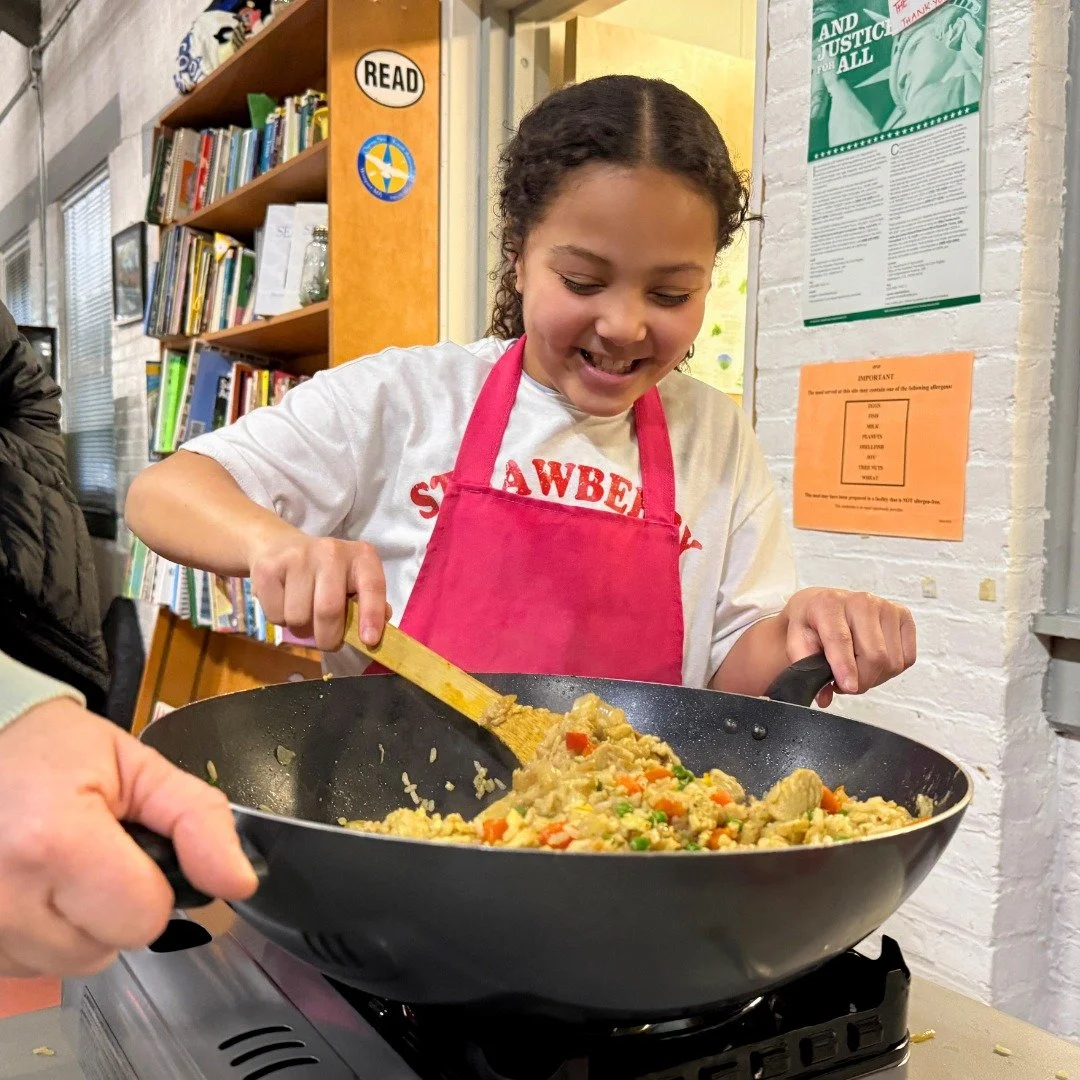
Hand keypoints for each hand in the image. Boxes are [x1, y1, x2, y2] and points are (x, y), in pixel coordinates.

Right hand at [0, 698, 256, 977]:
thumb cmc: (57, 754)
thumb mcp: (140, 766)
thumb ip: (198, 819)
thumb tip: (239, 881)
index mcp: (56, 841)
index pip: (145, 915)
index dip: (157, 883)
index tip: (134, 845)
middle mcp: (8, 895)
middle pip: (110, 946)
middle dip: (120, 904)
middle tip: (96, 851)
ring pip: (73, 962)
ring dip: (83, 923)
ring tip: (65, 868)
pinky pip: (33, 966)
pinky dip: (47, 933)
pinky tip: (38, 888)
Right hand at [248, 530, 387, 649]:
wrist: (279, 546)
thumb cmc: (326, 574)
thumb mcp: (354, 582)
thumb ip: (368, 606)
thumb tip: (374, 635)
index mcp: (361, 556)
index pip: (372, 586)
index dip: (372, 615)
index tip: (369, 641)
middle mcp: (331, 551)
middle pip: (329, 610)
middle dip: (329, 639)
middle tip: (328, 642)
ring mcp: (297, 557)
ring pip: (299, 618)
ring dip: (301, 630)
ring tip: (304, 614)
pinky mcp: (268, 569)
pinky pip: (276, 616)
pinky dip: (281, 620)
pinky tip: (285, 602)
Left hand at [782, 588, 915, 706]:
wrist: (823, 605)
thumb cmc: (811, 623)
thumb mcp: (796, 641)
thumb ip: (807, 669)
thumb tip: (824, 697)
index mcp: (829, 604)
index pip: (842, 639)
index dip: (846, 667)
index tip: (848, 686)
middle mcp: (861, 601)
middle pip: (874, 656)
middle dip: (861, 681)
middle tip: (845, 684)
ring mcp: (886, 607)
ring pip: (892, 661)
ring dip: (875, 677)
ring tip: (856, 670)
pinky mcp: (903, 616)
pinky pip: (907, 658)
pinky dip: (890, 670)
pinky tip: (872, 662)